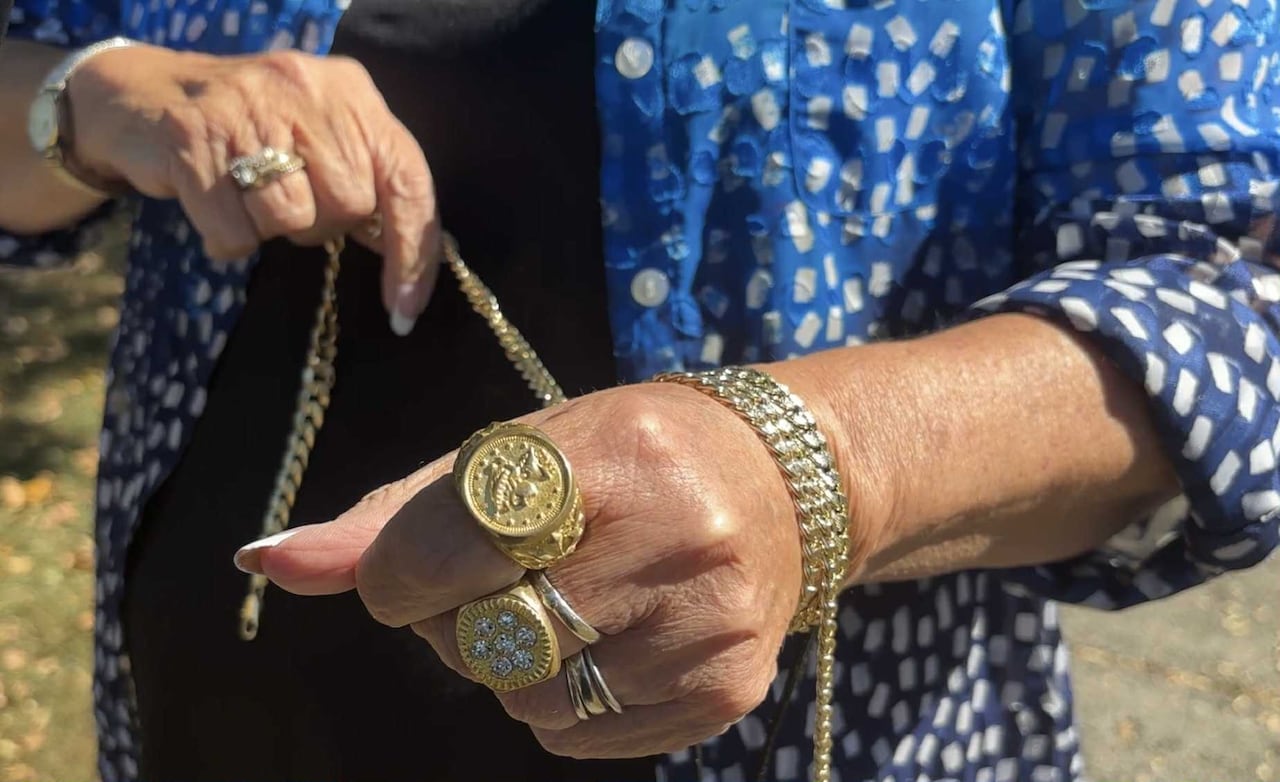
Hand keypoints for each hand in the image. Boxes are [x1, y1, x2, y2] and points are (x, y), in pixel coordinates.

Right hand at [67, 44, 437, 331]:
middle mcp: (307, 91)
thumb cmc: (252, 132)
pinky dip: (226, 237)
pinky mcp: (193, 140)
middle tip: (286, 197)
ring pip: (292, 219)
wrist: (141, 96)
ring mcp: (247, 111)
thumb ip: (368, 182)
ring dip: (270, 229)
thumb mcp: (319, 137)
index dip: (414, 253)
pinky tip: (213, 204)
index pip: (407, 181)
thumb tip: (410, 259)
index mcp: (352, 93)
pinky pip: (236, 232)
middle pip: (350, 205)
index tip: (406, 311)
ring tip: (246, 196)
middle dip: (323, 224)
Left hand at [238, 383, 814, 757]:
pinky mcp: (722, 691)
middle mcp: (674, 542)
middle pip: (481, 635)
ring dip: (508, 663)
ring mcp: (705, 627)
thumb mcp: (518, 453)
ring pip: (522, 698)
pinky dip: (560, 698)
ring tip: (569, 600)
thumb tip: (265, 563)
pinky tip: (608, 637)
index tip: (413, 567)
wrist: (779, 485)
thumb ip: (390, 515)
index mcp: (613, 456)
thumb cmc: (627, 455)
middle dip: (458, 615)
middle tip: (511, 570)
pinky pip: (573, 737)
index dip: (405, 569)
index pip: (458, 539)